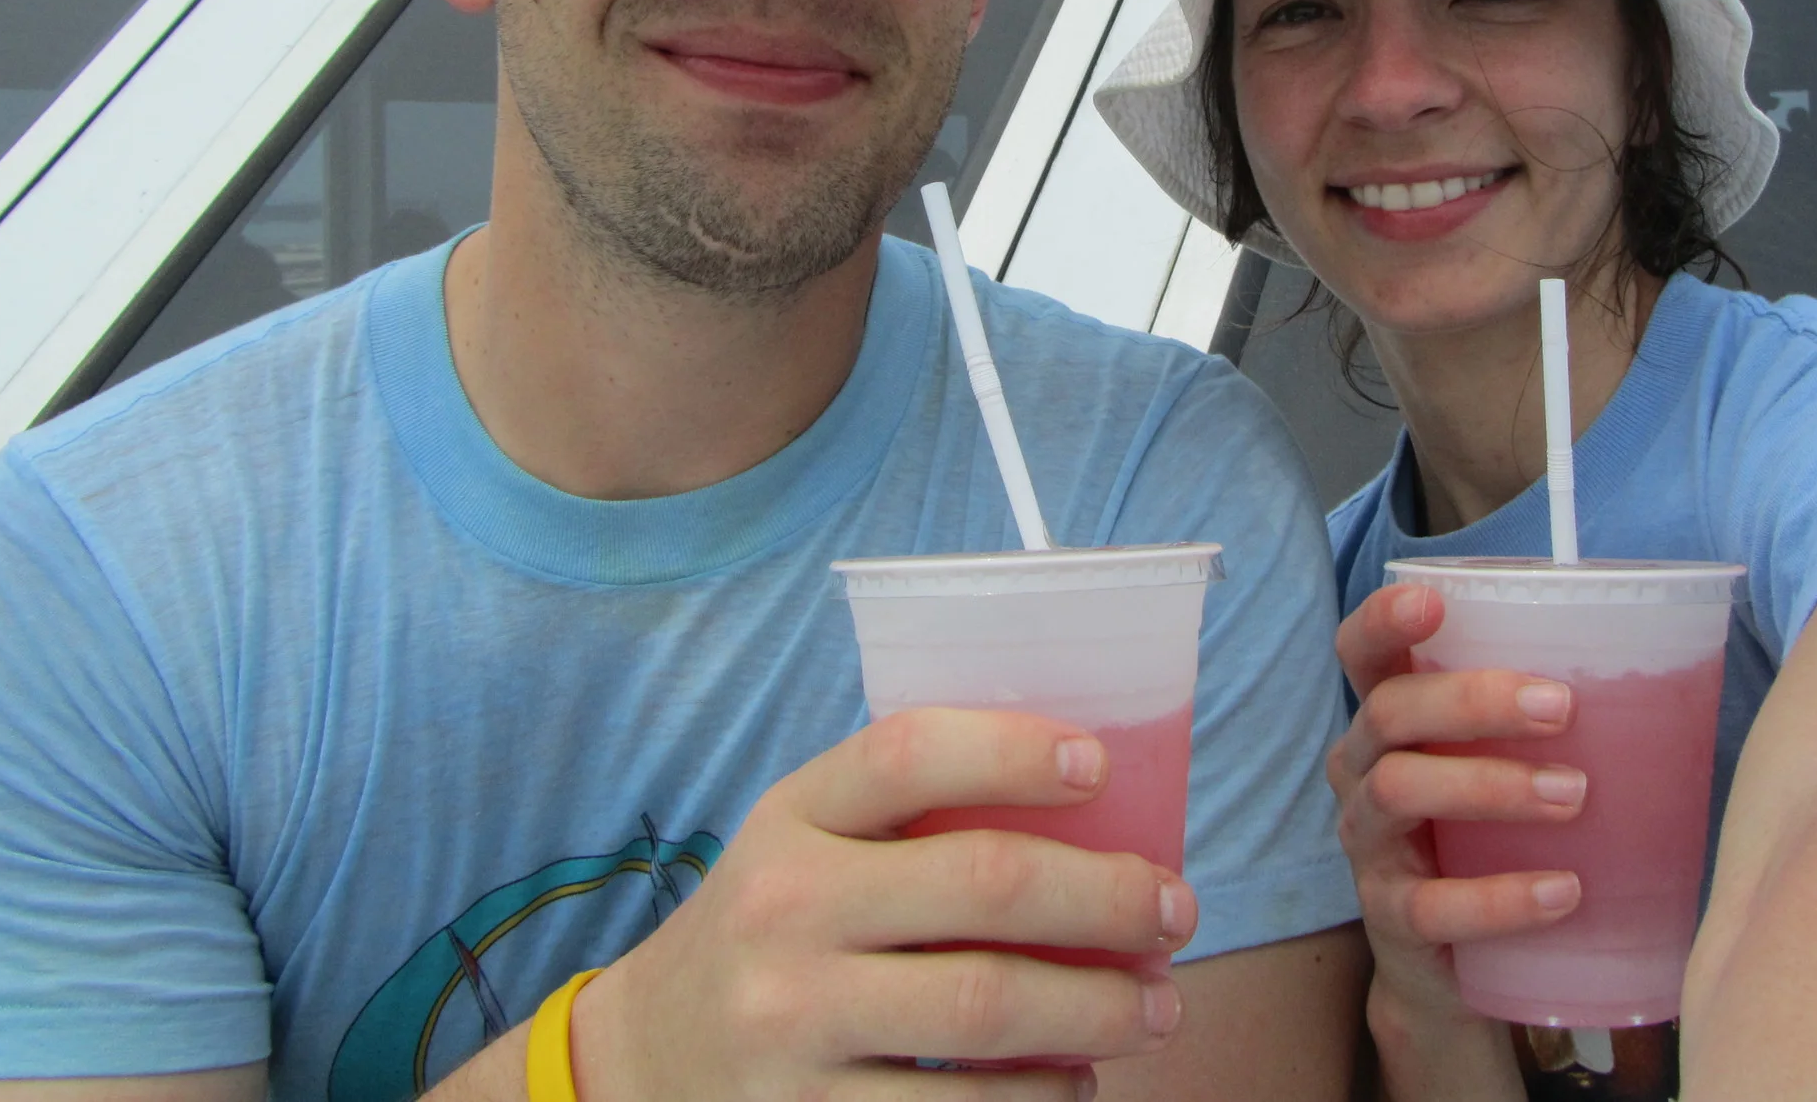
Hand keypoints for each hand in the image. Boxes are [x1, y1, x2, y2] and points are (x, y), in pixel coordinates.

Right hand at [574, 708, 1196, 1099]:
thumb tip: (1092, 801)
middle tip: (1176, 913)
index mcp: (791, 818)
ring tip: (1157, 1009)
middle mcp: (785, 912)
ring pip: (987, 1008)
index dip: (1014, 750)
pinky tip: (1074, 1083)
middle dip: (1107, 898)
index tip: (1097, 765)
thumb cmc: (770, 929)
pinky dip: (1039, 1099)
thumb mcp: (803, 846)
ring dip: (1099, 1009)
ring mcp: (792, 1024)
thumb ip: (907, 816)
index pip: (909, 752)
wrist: (640, 1061)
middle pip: (982, 885)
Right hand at [1329, 585, 1581, 1092]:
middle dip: (1471, 700)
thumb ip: (1543, 722)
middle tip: (1559, 708)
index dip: (1383, 619)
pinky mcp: (1390, 920)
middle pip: (1388, 711)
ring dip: (1490, 785)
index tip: (1433, 601)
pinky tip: (1562, 891)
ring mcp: (1368, 845)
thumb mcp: (1501, 770)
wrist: (1453, 970)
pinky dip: (1500, 897)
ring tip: (1574, 795)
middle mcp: (1362, 770)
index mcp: (1390, 720)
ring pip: (1399, 791)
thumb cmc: (1491, 840)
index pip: (1362, 652)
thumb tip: (1672, 669)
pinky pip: (1432, 905)